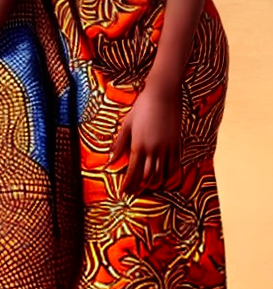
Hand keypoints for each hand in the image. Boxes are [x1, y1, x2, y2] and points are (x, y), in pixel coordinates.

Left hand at [110, 80, 181, 194]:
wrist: (163, 95)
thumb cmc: (141, 108)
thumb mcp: (127, 125)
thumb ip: (120, 144)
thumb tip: (110, 160)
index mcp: (139, 145)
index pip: (133, 171)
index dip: (128, 184)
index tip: (124, 192)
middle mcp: (154, 150)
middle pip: (147, 175)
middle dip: (139, 186)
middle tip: (134, 193)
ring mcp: (168, 148)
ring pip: (162, 173)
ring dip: (154, 183)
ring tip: (147, 189)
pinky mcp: (177, 144)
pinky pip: (174, 165)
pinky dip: (169, 174)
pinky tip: (164, 177)